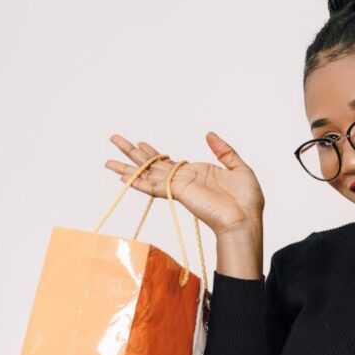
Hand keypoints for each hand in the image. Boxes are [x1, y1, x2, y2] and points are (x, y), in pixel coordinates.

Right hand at [104, 131, 264, 236]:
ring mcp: (179, 187)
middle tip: (114, 139)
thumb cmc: (247, 201)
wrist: (245, 220)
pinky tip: (123, 178)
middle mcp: (184, 181)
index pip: (169, 162)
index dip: (154, 153)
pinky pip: (154, 187)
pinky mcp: (179, 193)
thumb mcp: (239, 168)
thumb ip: (224, 150)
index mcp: (197, 174)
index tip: (141, 143)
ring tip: (107, 161)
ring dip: (127, 168)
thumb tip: (209, 134)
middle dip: (132, 153)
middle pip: (152, 165)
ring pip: (147, 175)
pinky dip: (138, 183)